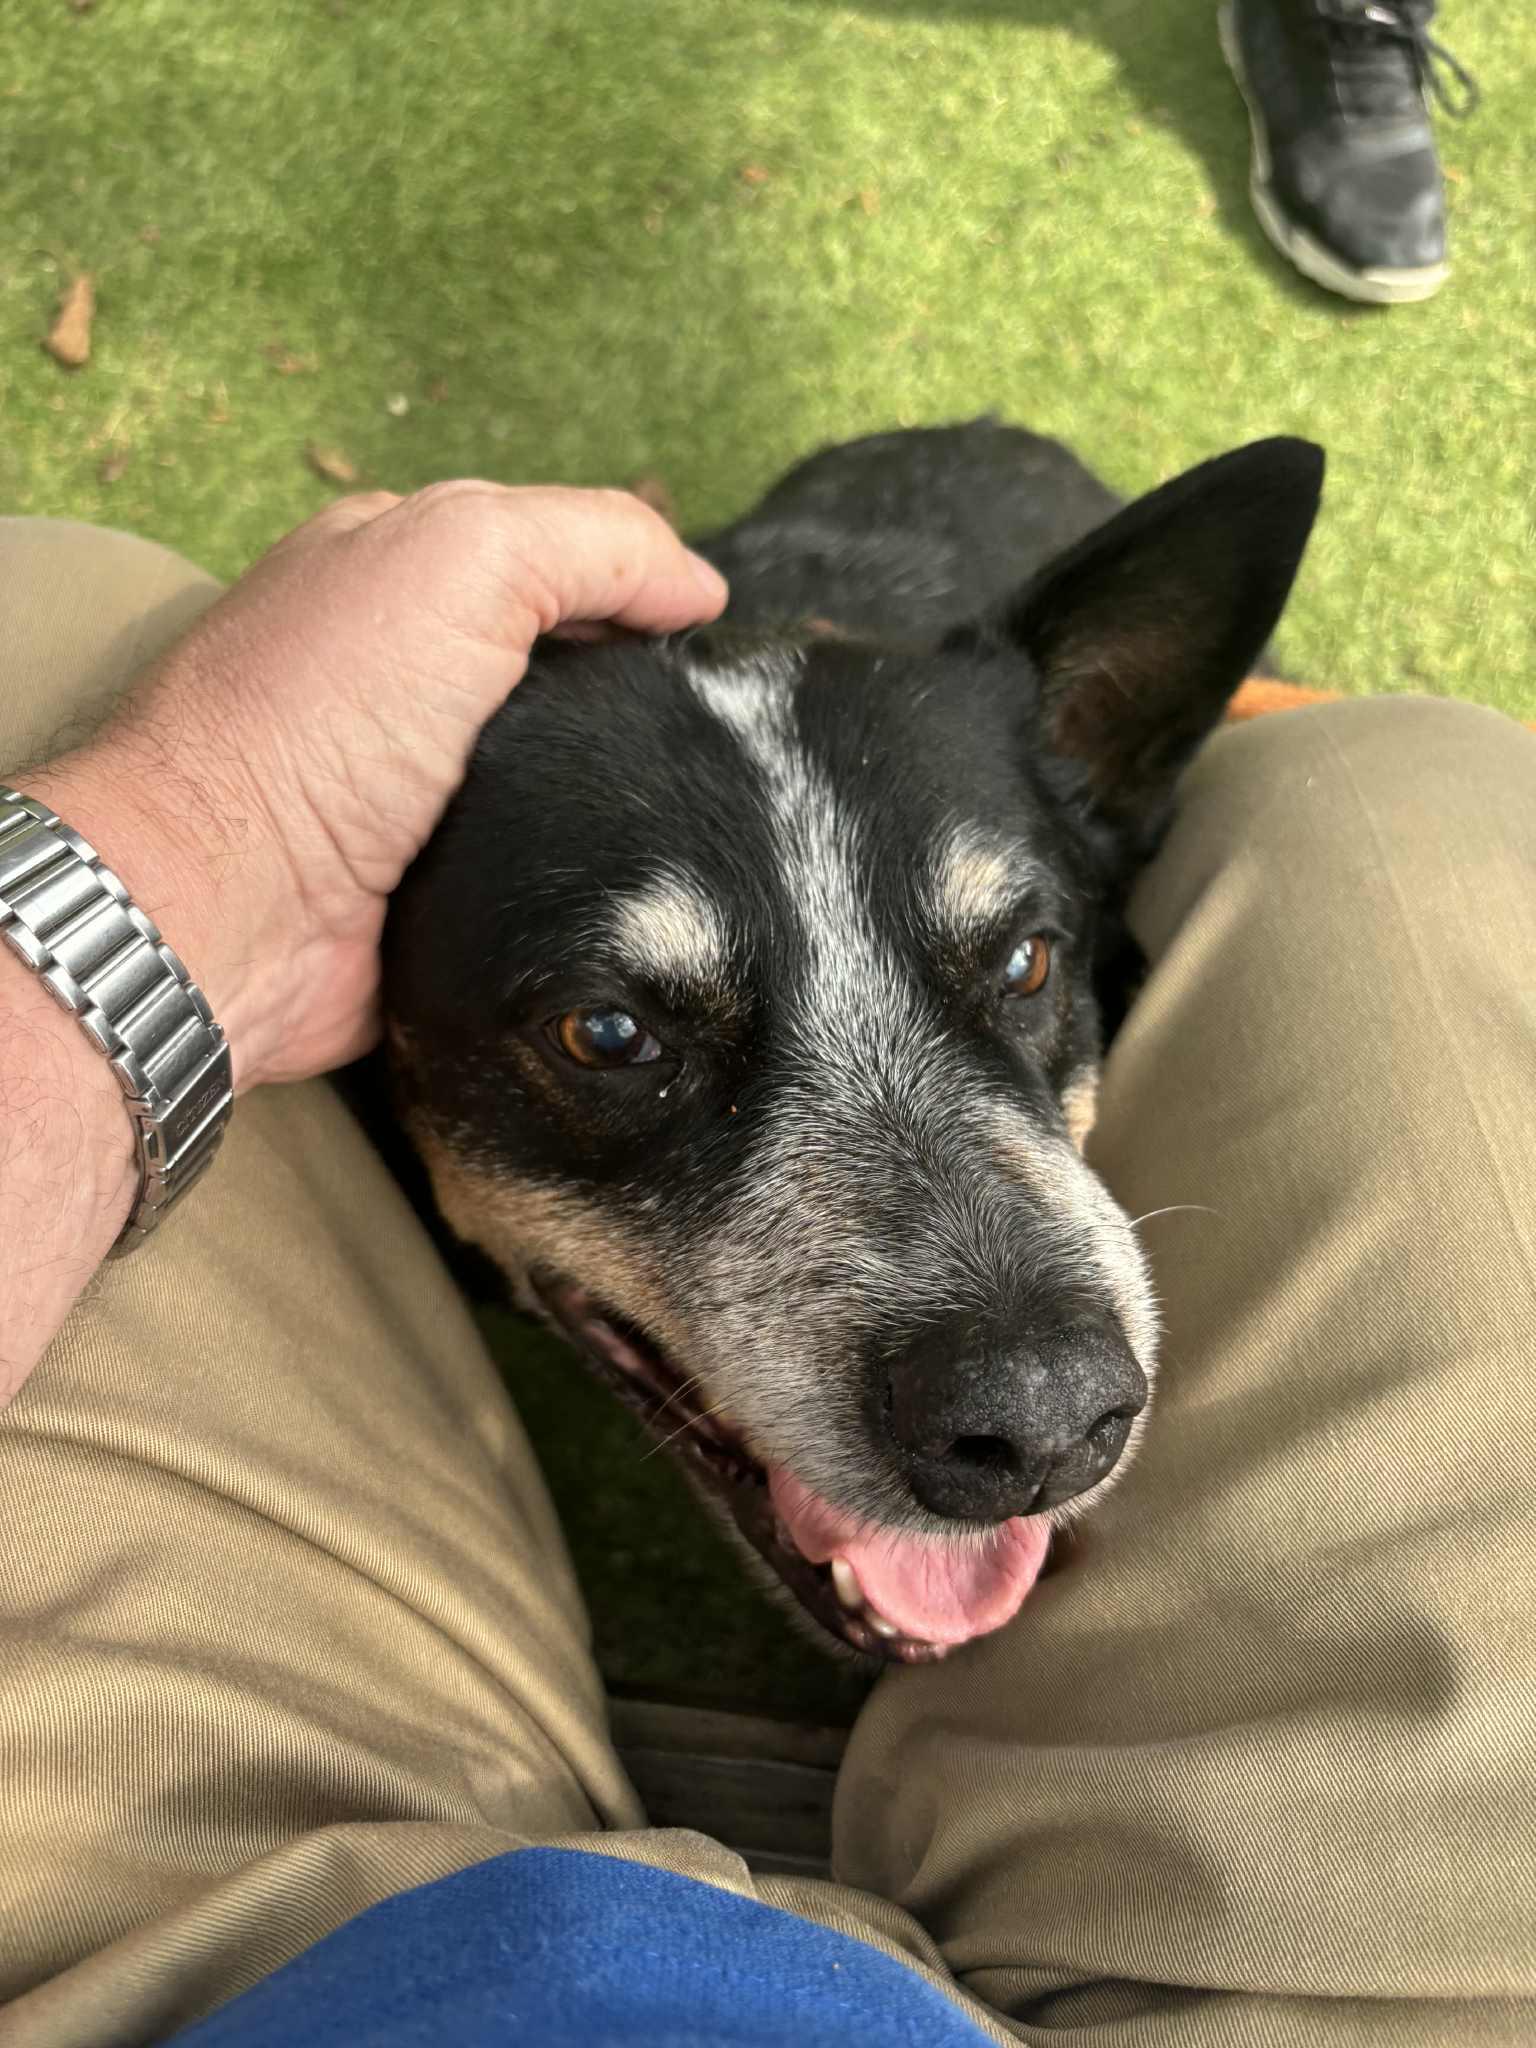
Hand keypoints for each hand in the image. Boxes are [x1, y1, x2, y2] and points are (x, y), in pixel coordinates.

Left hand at [25, 484, 727, 1090]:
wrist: (228, 909)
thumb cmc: (319, 717)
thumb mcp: (462, 556)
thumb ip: (594, 542)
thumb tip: (700, 587)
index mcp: (399, 571)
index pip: (557, 560)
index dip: (635, 591)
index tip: (701, 641)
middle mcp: (407, 674)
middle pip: (574, 675)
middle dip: (639, 702)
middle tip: (702, 737)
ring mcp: (422, 788)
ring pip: (573, 778)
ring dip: (623, 796)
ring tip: (686, 815)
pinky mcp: (442, 887)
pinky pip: (546, 868)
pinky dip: (586, 871)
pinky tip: (632, 875)